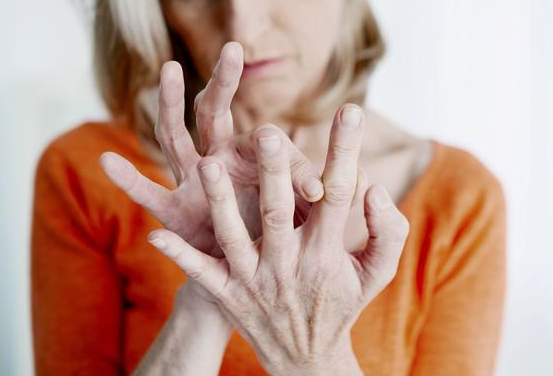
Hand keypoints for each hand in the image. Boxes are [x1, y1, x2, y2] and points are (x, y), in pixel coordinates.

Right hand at [100, 42, 322, 256]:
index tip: (315, 192)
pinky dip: (127, 179)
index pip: (268, 141)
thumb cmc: (280, 237)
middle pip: (217, 114)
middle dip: (225, 83)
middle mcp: (220, 161)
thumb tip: (324, 190)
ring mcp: (192, 182)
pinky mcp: (173, 211)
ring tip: (167, 68)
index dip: (290, 163)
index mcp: (254, 160)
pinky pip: (147, 193)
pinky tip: (106, 160)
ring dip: (170, 104)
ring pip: (176, 136)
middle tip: (234, 48)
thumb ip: (309, 196)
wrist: (251, 273)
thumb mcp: (299, 215)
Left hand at [148, 105, 410, 374]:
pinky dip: (180, 256)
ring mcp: (255, 280)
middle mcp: (290, 264)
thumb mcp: (378, 272)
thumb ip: (387, 230)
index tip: (349, 110)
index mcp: (327, 251)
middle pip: (280, 212)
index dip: (344, 153)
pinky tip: (156, 234)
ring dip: (220, 203)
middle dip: (273, 173)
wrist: (307, 357)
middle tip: (266, 134)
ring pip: (235, 237)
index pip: (338, 195)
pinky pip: (202, 275)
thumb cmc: (343, 302)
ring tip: (207, 166)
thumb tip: (373, 189)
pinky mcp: (229, 295)